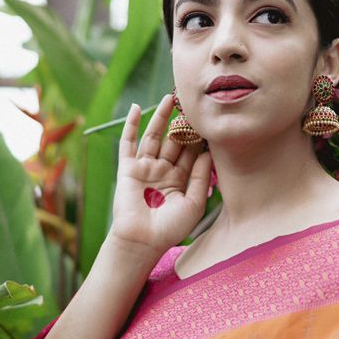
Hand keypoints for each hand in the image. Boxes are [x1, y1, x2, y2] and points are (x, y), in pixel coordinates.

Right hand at [108, 92, 212, 257]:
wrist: (142, 241)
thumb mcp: (194, 203)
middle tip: (193, 103)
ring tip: (171, 97)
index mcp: (179, 180)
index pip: (191, 154)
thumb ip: (201, 177)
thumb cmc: (170, 228)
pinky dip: (131, 125)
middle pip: (174, 142)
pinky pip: (128, 143)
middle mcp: (162, 171)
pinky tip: (136, 107)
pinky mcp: (128, 168)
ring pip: (153, 137)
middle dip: (183, 124)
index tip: (210, 121)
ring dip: (161, 118)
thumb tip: (208, 152)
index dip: (199, 138)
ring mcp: (145, 168)